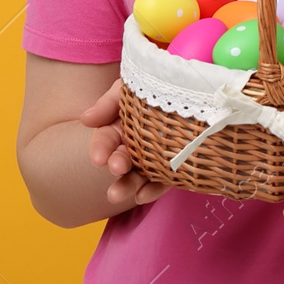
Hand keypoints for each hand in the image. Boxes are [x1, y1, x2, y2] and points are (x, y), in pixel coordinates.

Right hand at [80, 78, 170, 207]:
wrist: (197, 91)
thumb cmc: (159, 87)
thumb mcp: (131, 87)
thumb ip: (109, 102)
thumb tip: (86, 119)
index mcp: (122, 126)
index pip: (106, 139)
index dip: (100, 148)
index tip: (98, 159)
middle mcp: (137, 145)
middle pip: (122, 159)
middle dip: (117, 164)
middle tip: (117, 167)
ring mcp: (155, 158)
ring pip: (139, 175)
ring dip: (127, 184)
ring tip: (116, 195)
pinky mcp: (176, 168)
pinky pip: (164, 181)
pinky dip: (153, 190)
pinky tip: (143, 196)